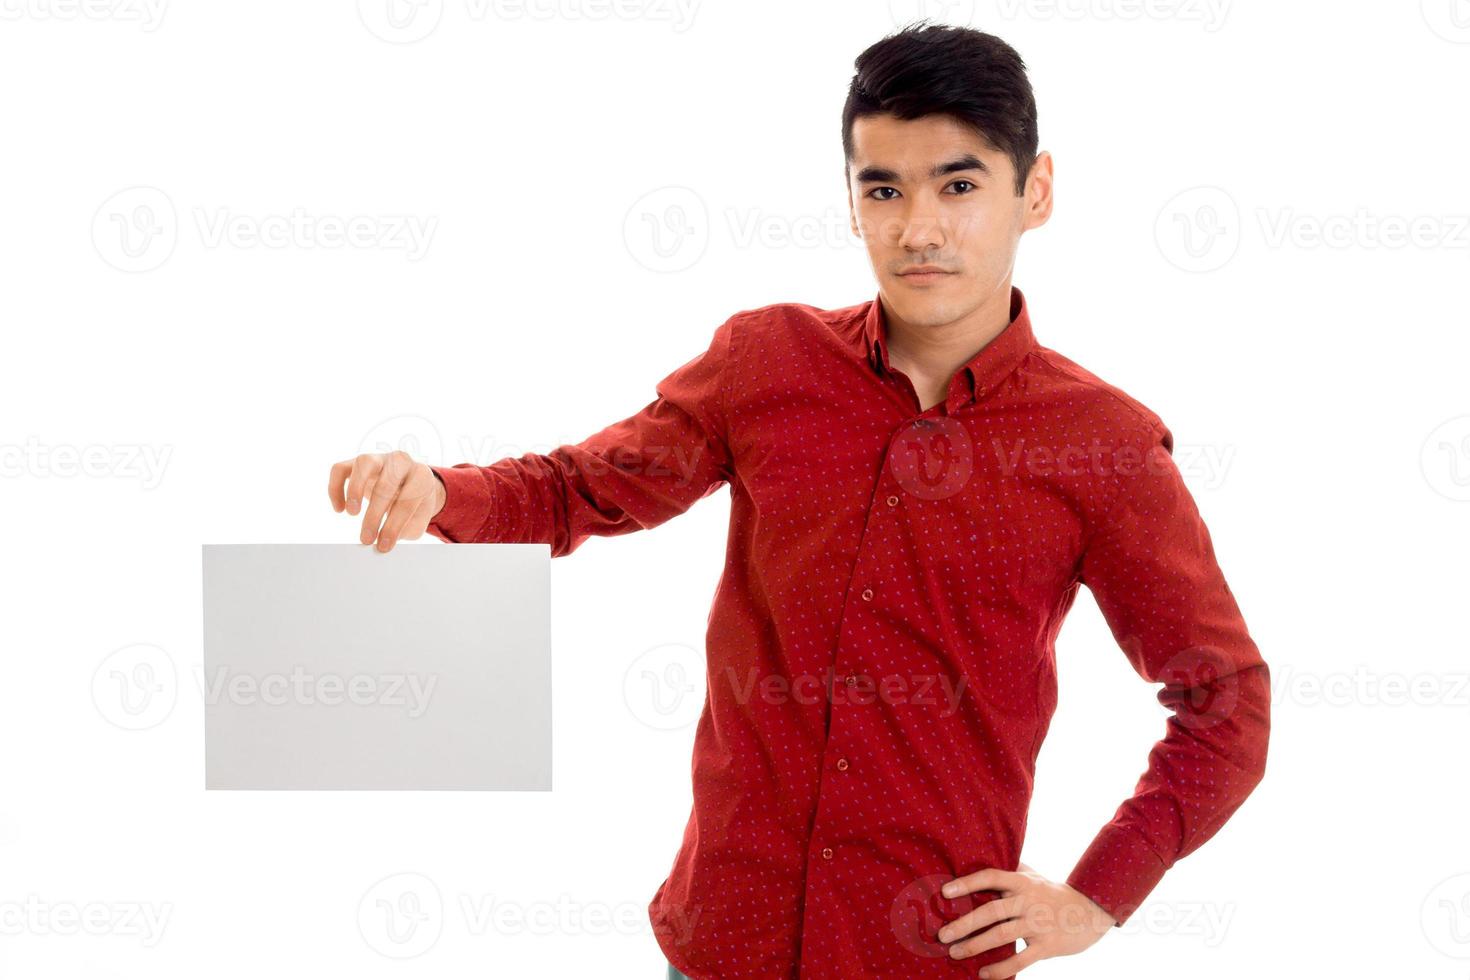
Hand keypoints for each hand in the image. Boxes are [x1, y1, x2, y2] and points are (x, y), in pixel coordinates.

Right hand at [327, 451, 445, 551]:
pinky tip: (339, 509)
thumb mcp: (417, 520)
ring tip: (352, 513)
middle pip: (387, 483)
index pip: (408, 501)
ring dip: (355, 489)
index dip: (394, 526)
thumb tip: (382, 544)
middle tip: (366, 538)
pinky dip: (335, 487)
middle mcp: (402, 462)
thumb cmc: (414, 504)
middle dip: (375, 514)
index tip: (383, 546)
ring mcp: (379, 458)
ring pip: (364, 463)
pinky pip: (341, 469)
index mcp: (421, 477)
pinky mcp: (358, 462)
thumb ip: (404, 530)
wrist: (411, 484)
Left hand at [935, 861, 1114, 977]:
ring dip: (976, 945)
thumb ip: (1008, 869)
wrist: (1090, 911)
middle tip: (943, 934)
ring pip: (1002, 935)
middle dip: (965, 923)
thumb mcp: (1032, 875)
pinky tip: (983, 974)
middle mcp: (1029, 901)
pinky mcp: (1047, 946)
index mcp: (1022, 882)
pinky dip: (1001, 968)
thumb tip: (975, 857)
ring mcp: (1038, 924)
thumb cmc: (1050, 892)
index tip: (945, 891)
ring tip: (955, 953)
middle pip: (992, 911)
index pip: (992, 877)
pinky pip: (1021, 959)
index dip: (968, 883)